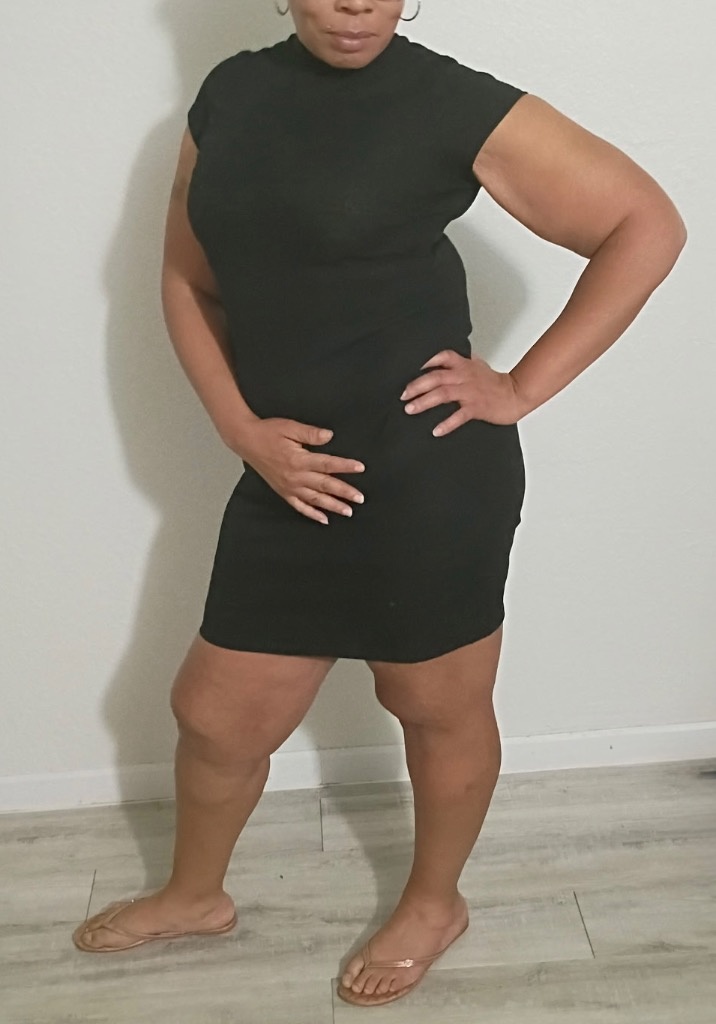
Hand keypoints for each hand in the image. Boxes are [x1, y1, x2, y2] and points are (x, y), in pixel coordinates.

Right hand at [238, 418, 365, 525]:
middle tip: (359, 498)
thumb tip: (329, 436)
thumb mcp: (290, 427)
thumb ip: (310, 434)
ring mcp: (289, 486)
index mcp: (299, 460)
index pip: (327, 464)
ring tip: (348, 511)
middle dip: (344, 492)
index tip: (360, 468)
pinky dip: (312, 514)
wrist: (246, 440)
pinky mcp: (283, 491)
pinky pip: (299, 506)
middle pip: (325, 485)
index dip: (345, 466)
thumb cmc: (268, 432)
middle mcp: (295, 476)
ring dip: (332, 506)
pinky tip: (324, 519)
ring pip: (315, 499)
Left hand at [400, 349, 523, 434]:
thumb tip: (448, 358)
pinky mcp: (476, 408)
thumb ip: (463, 361)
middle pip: (436, 377)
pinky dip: (447, 424)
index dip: (426, 361)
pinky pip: (459, 416)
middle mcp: (464, 377)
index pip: (443, 356)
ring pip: (443, 394)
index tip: (411, 368)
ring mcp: (470, 392)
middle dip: (417, 385)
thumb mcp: (478, 366)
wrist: (516, 394)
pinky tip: (436, 431)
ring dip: (424, 402)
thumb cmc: (496, 383)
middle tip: (403, 395)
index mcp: (464, 365)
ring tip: (410, 409)